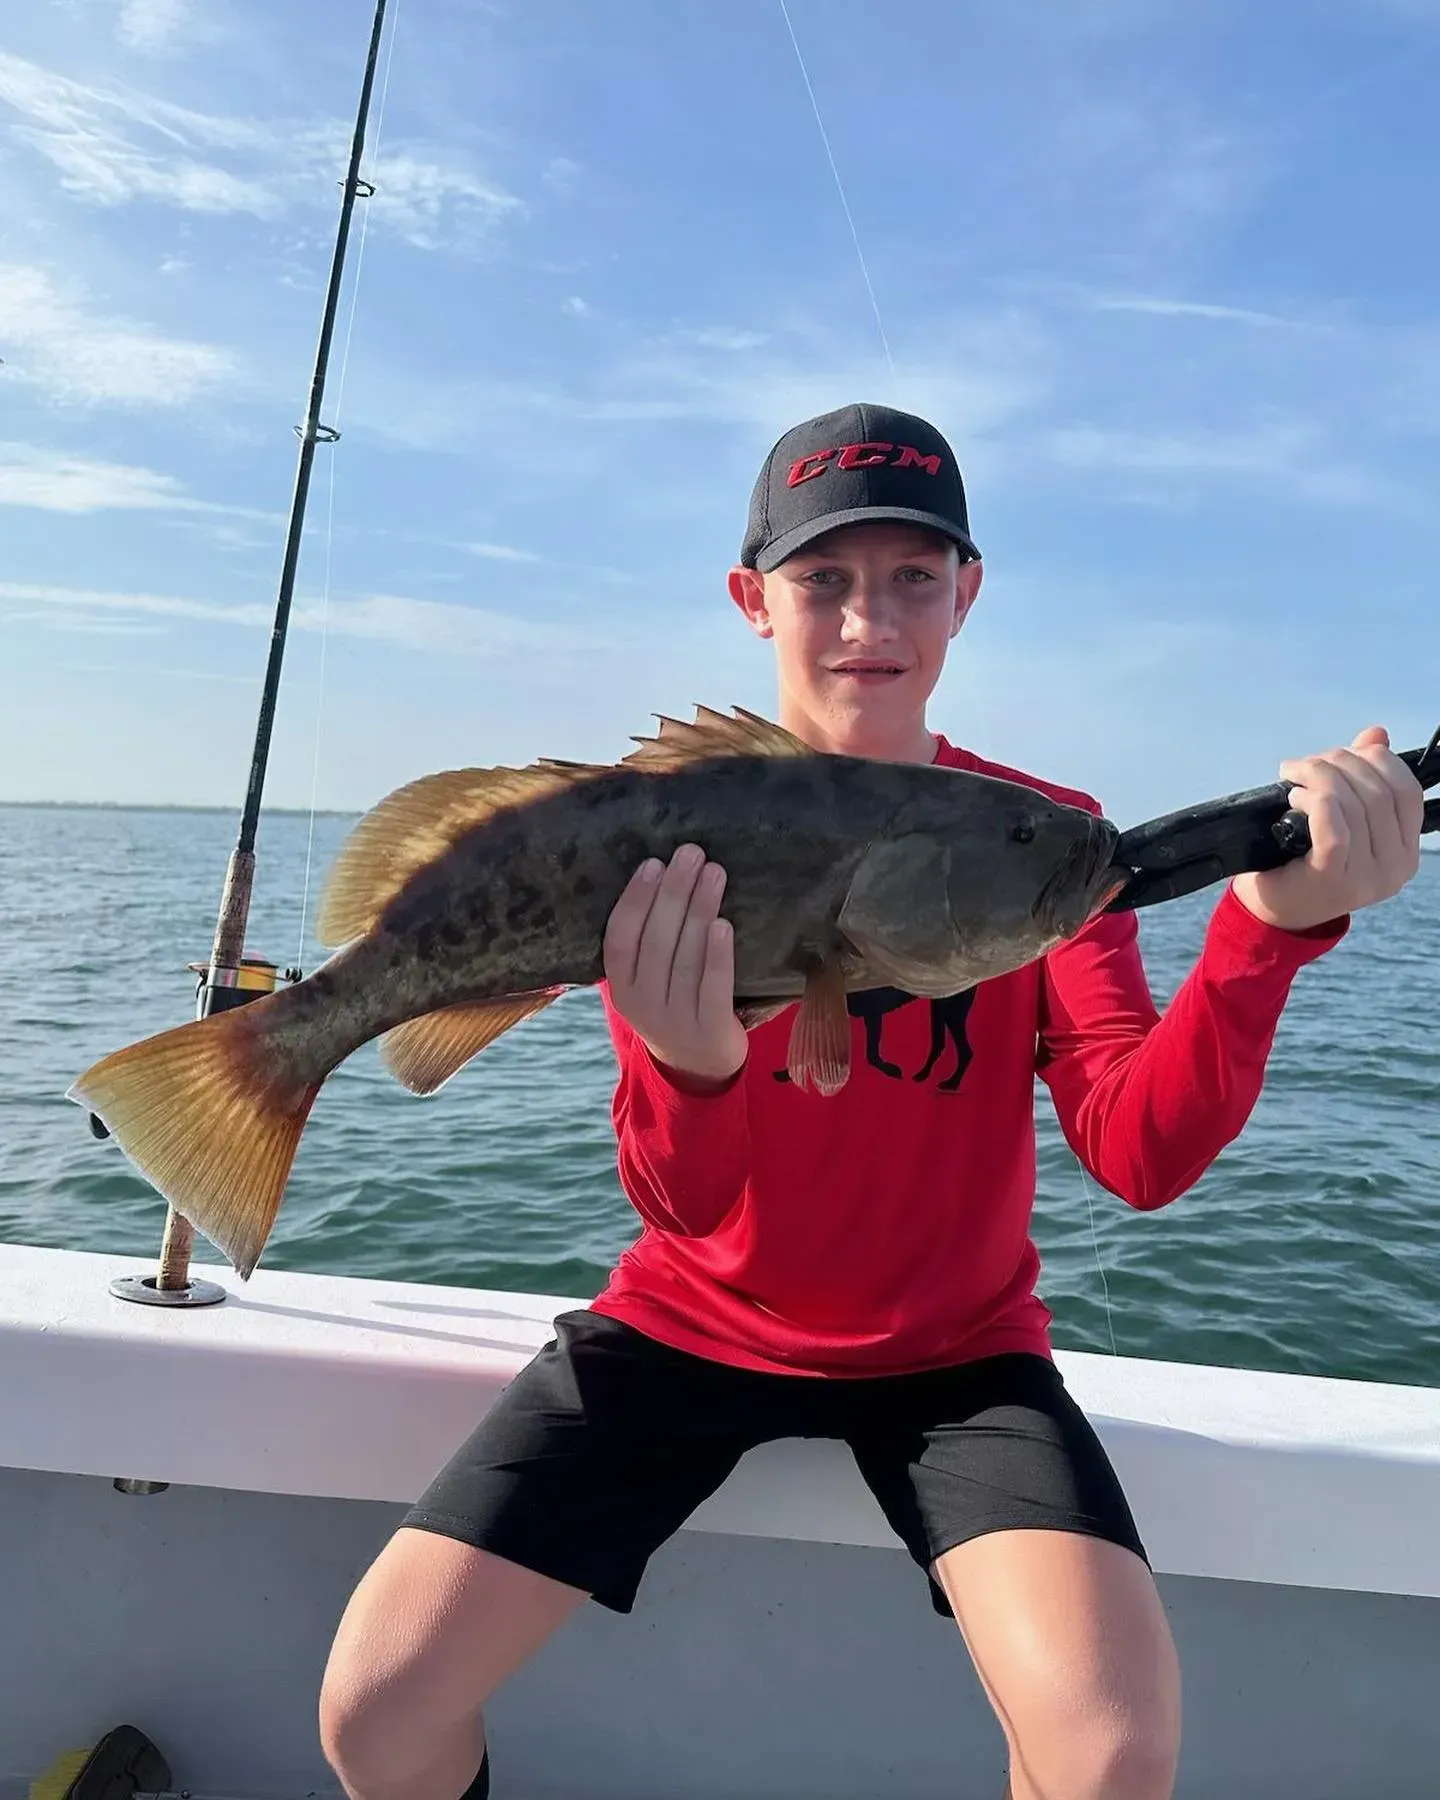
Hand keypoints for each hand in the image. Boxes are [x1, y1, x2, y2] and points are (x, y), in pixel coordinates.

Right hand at [603, 843, 747, 1088]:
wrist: (697, 1066)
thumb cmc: (673, 1003)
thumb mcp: (646, 980)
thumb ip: (648, 941)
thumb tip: (665, 873)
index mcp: (620, 985)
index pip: (619, 937)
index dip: (635, 899)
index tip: (653, 863)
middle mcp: (641, 1003)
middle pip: (656, 941)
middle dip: (674, 892)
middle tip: (692, 853)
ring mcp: (674, 1019)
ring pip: (684, 958)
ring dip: (699, 911)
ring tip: (714, 873)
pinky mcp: (709, 1030)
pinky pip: (712, 988)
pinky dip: (718, 955)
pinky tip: (725, 924)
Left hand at [1231, 726, 1423, 932]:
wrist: (1272, 909)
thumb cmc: (1304, 859)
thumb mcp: (1341, 816)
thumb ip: (1363, 778)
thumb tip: (1376, 735)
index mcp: (1404, 851)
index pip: (1406, 790)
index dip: (1376, 760)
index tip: (1343, 753)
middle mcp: (1395, 868)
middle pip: (1378, 792)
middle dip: (1339, 764)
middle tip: (1306, 764)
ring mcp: (1367, 877)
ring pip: (1353, 804)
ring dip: (1319, 777)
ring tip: (1294, 777)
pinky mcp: (1332, 877)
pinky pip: (1333, 825)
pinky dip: (1314, 800)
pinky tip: (1294, 797)